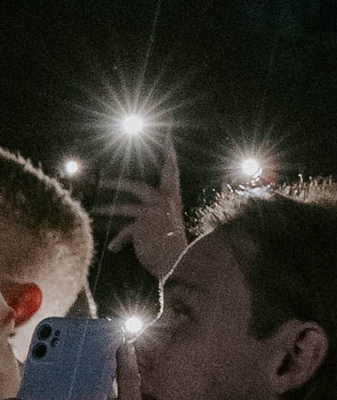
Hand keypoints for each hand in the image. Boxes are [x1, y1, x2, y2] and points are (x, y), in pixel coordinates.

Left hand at [101, 138, 186, 284]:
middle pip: (136, 186)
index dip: (169, 154)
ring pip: (123, 207)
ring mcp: (152, 212)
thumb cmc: (173, 245)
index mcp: (173, 198)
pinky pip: (124, 231)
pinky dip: (119, 241)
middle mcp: (163, 201)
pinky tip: (114, 249)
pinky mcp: (141, 225)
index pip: (171, 172)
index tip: (167, 137)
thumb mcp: (168, 224)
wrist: (178, 262)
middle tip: (101, 182)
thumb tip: (138, 210)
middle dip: (117, 183)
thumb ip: (156, 214)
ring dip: (107, 210)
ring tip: (95, 210)